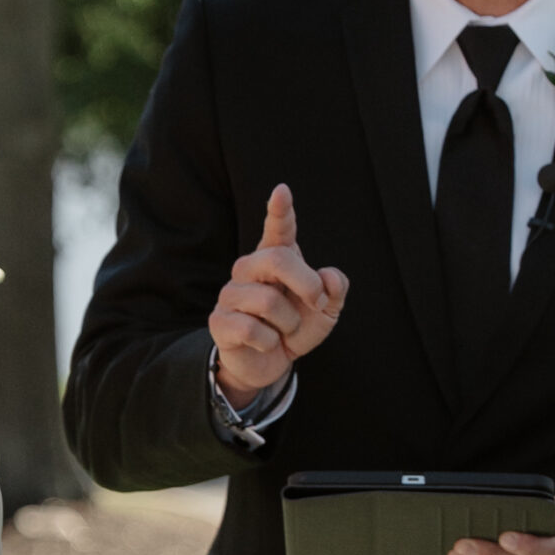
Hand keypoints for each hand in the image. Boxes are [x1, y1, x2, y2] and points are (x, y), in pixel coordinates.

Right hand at [209, 183, 348, 406]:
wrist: (270, 363)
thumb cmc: (296, 328)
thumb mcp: (325, 311)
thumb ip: (334, 290)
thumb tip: (329, 277)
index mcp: (275, 259)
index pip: (278, 230)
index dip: (280, 211)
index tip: (282, 191)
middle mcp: (249, 269)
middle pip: (277, 259)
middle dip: (307, 283)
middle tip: (317, 303)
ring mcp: (231, 294)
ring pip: (268, 301)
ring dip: (289, 324)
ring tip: (283, 330)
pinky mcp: (219, 321)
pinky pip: (253, 330)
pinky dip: (270, 342)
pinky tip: (266, 343)